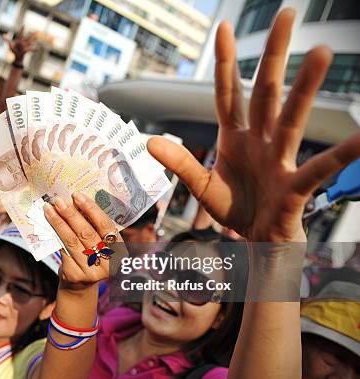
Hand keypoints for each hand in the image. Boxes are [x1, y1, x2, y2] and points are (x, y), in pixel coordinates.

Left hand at [5, 26, 36, 62]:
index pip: (20, 34)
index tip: (24, 25)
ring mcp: (25, 46)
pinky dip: (35, 49)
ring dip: (34, 40)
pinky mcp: (26, 50)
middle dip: (32, 35)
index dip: (22, 29)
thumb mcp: (10, 45)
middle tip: (36, 31)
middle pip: (28, 38)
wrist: (16, 58)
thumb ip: (7, 40)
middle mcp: (23, 42)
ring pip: (30, 42)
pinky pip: (31, 49)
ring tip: (37, 37)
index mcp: (19, 40)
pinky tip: (38, 48)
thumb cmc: (13, 51)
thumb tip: (3, 35)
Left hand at [44, 192, 119, 291]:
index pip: (106, 226)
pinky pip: (63, 251)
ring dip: (59, 223)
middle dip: (71, 214)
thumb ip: (92, 226)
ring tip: (49, 209)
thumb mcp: (97, 243)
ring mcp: (92, 271)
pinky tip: (49, 225)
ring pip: (72, 241)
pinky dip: (55, 237)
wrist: (79, 285)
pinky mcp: (76, 275)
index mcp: (119, 250)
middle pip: (87, 233)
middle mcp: (109, 262)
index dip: (92, 210)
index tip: (78, 196)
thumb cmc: (90, 256)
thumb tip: (75, 202)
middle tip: (59, 201)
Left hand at [148, 9, 359, 242]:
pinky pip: (318, 167)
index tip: (223, 28)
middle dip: (273, 55)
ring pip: (292, 118)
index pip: (228, 93)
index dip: (224, 62)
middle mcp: (260, 141)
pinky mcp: (293, 186)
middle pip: (266, 92)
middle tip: (287, 14)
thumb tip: (150, 141)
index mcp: (236, 138)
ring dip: (306, 88)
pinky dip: (340, 154)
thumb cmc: (235, 209)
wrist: (256, 242)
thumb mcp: (201, 186)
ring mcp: (279, 160)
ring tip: (321, 53)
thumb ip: (180, 163)